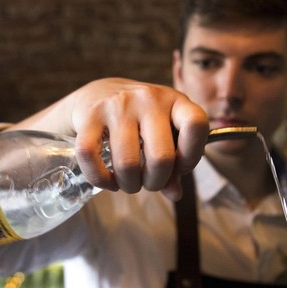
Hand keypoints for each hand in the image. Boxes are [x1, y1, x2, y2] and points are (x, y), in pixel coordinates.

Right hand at [13, 78, 208, 199]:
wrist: (98, 93)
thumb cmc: (140, 120)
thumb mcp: (164, 133)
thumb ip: (174, 165)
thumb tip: (174, 194)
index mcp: (175, 101)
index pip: (196, 125)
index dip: (191, 157)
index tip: (179, 167)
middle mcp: (148, 99)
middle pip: (161, 158)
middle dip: (155, 182)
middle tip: (148, 182)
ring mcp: (118, 105)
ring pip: (127, 163)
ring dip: (129, 184)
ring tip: (128, 182)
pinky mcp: (90, 115)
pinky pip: (91, 156)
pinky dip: (100, 178)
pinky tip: (107, 181)